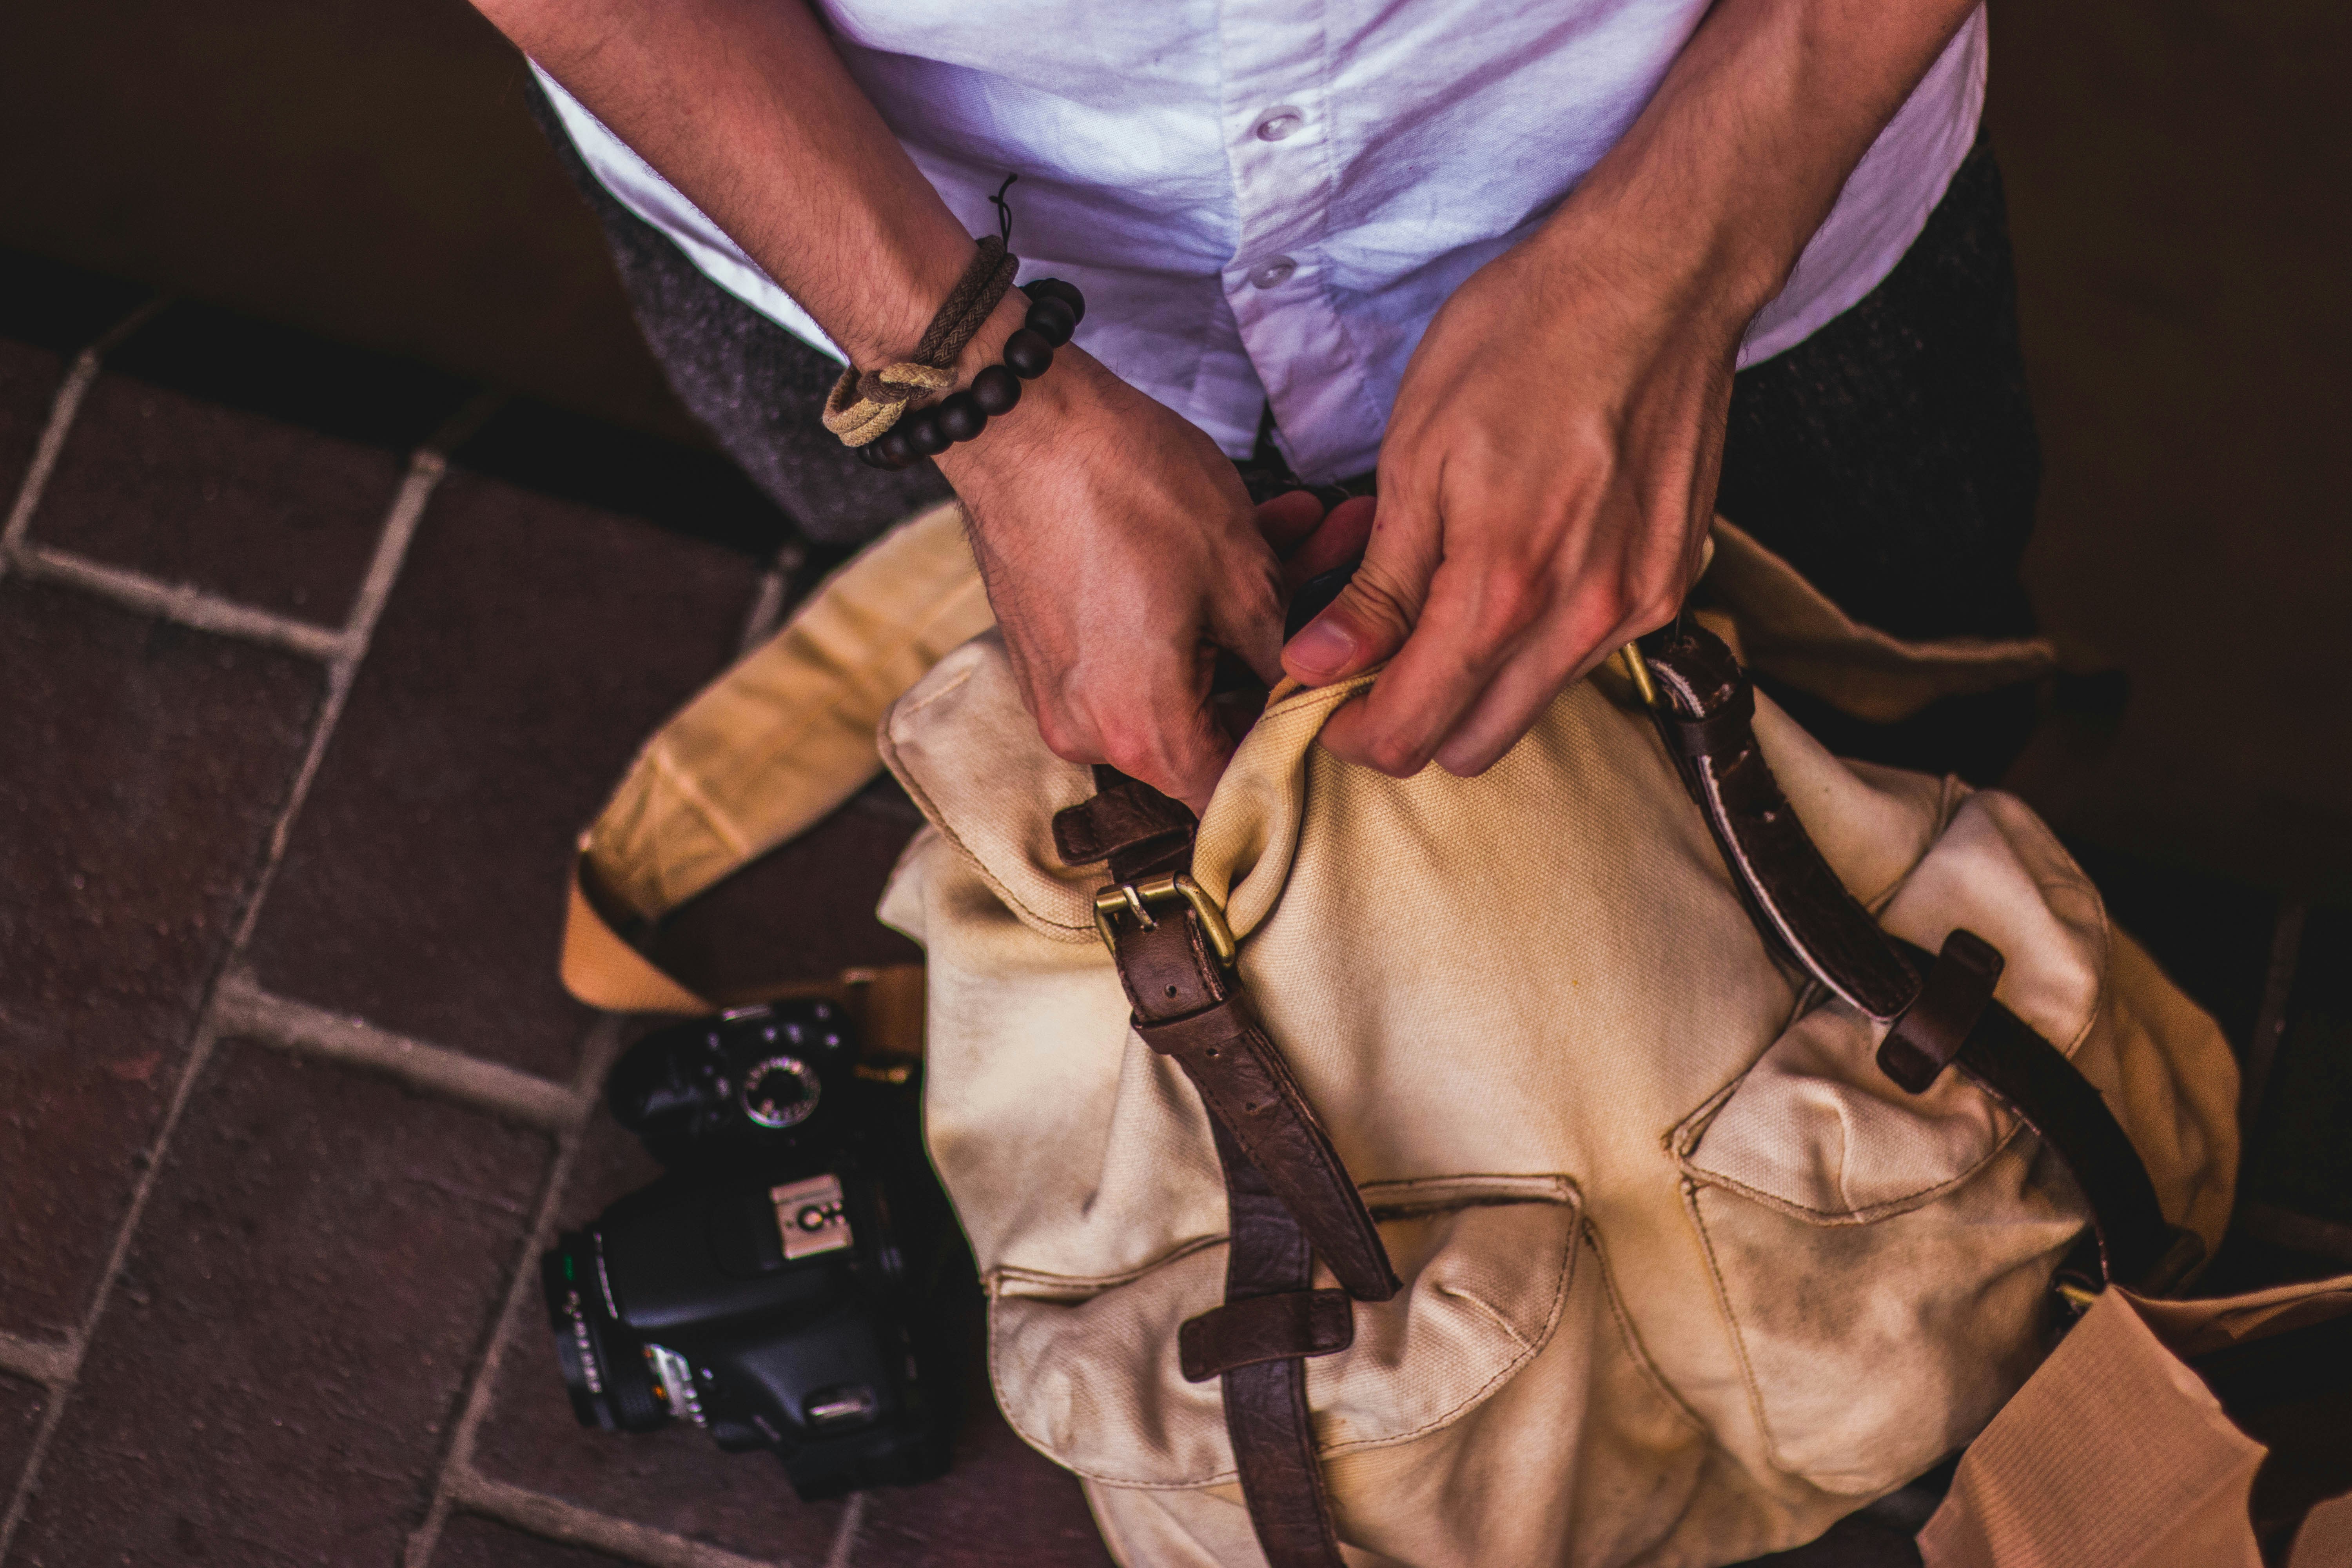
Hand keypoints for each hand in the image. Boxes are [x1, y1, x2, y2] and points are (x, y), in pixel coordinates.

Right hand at [936, 337, 1292, 815]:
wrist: (1018, 417)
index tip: (1335, 693)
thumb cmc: (1128, 486)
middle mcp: (1091, 731)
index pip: (1234, 788)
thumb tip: (1307, 683)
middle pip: (1212, 720)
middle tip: (1340, 570)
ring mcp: (1061, 689)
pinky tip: (1250, 529)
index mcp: (1143, 732)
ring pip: (1179, 669)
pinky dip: (1187, 599)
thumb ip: (1281, 652)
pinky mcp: (1049, 644)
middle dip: (1283, 647)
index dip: (1294, 746)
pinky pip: (1133, 643)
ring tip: (1307, 529)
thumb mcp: (1239, 570)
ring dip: (1243, 608)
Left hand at [1280, 221, 1743, 778]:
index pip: (1410, 732)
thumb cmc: (1525, 342)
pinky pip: (1583, 656)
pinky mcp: (1668, 585)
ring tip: (1438, 603)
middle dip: (1410, 721)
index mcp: (1503, 590)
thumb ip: (1377, 586)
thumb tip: (1320, 665)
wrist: (1656, 279)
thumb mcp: (1416, 455)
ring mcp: (1636, 608)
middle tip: (1369, 660)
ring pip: (1530, 705)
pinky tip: (1512, 571)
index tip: (1322, 698)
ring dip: (1473, 682)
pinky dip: (1534, 642)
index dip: (1350, 733)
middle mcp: (1580, 620)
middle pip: (1472, 746)